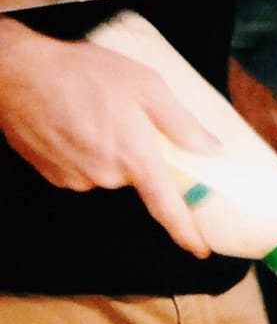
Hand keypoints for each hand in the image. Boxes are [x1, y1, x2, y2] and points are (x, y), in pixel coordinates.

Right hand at [0, 22, 216, 252]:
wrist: (17, 73)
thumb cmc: (83, 73)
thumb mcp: (146, 85)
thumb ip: (181, 122)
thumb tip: (210, 149)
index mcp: (134, 157)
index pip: (166, 207)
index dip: (186, 232)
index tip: (201, 250)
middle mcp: (105, 175)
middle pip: (135, 177)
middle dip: (136, 153)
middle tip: (122, 119)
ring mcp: (73, 177)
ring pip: (106, 172)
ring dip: (106, 149)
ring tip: (92, 114)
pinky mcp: (50, 174)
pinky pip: (80, 169)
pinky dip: (82, 151)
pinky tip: (72, 123)